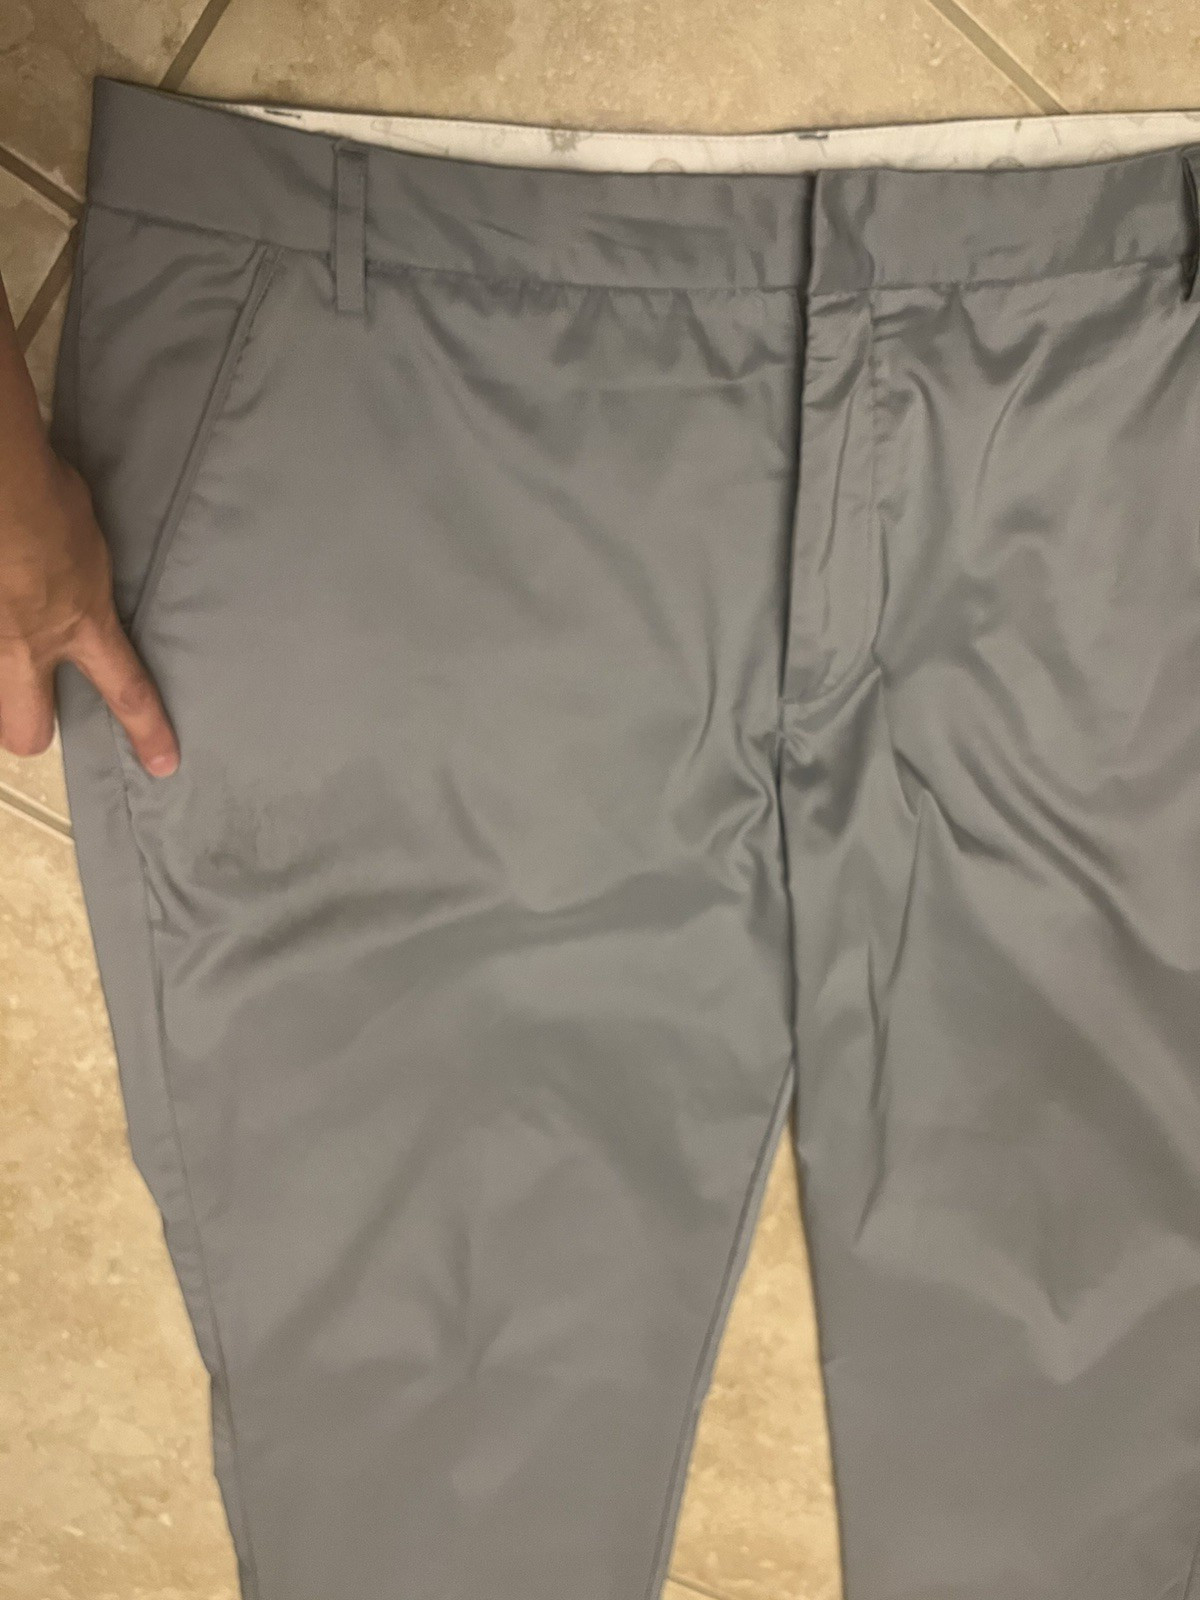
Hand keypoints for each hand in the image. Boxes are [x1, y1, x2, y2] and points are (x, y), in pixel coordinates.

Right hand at [0, 451, 178, 776]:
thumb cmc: (44, 492)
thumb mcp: (86, 540)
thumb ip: (83, 572)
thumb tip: (77, 566)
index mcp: (82, 623)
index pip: (127, 691)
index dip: (147, 731)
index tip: (163, 764)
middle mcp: (28, 643)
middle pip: (28, 731)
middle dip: (32, 729)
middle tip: (36, 704)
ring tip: (10, 620)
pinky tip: (1, 591)